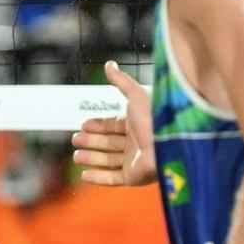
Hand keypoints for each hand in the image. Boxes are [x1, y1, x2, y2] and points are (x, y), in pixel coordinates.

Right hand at [72, 60, 156, 185]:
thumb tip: (109, 64)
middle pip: (108, 143)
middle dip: (91, 141)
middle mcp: (137, 143)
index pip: (113, 126)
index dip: (98, 125)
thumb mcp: (135, 94)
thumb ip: (121, 81)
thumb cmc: (155, 117)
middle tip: (75, 139)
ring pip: (108, 160)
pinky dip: (97, 177)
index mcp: (137, 125)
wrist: (168, 142)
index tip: (83, 125)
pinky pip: (112, 178)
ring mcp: (135, 161)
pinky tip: (84, 175)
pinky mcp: (133, 176)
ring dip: (91, 158)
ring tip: (76, 156)